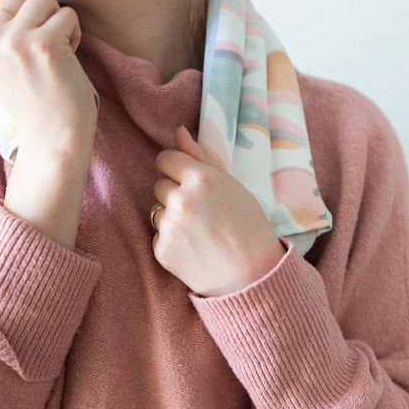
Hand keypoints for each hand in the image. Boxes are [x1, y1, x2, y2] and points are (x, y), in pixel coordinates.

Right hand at [0, 0, 97, 148]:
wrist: (52, 136)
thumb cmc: (29, 92)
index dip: (15, 1)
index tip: (22, 33)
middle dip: (39, 12)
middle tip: (40, 48)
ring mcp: (14, 41)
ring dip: (57, 21)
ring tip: (53, 52)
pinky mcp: (44, 45)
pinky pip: (67, 14)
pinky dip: (74, 34)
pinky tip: (66, 59)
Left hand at [152, 125, 286, 297]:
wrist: (252, 277)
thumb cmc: (249, 227)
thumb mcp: (233, 185)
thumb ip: (202, 156)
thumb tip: (178, 132)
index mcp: (200, 178)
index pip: (165, 158)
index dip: (176, 168)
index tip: (189, 181)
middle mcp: (181, 199)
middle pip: (159, 184)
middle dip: (175, 193)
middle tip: (202, 211)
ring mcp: (169, 226)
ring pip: (157, 209)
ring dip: (171, 216)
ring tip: (199, 230)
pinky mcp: (161, 250)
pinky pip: (157, 234)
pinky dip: (171, 239)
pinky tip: (193, 246)